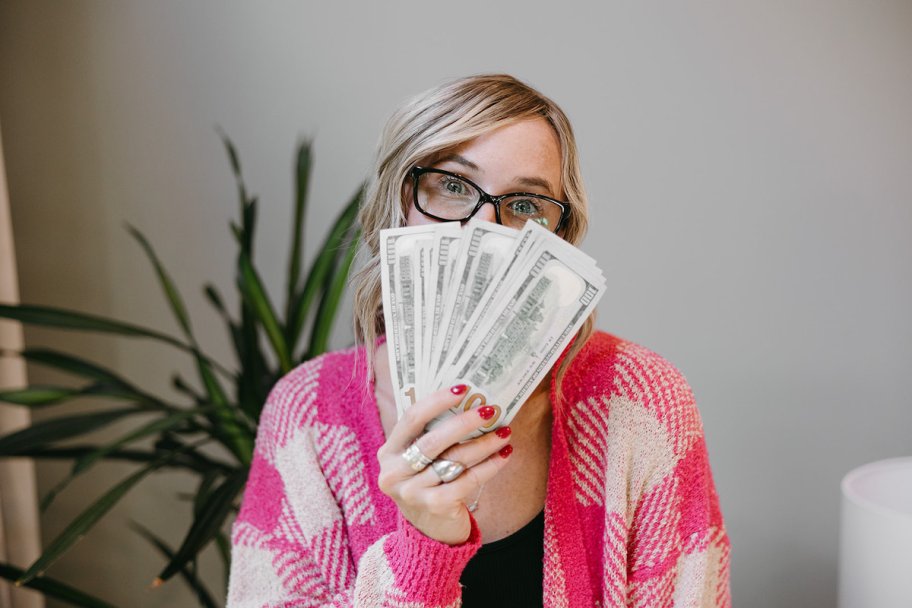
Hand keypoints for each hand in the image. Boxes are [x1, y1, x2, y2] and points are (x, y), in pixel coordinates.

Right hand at [376, 384, 512, 544]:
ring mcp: (412, 493)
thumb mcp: (417, 460)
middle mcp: (394, 473)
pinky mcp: (434, 507)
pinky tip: (504, 456)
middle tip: (490, 410)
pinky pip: (468, 481)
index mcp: (388, 452)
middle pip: (434, 440)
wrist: (429, 533)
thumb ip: (429, 435)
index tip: (463, 387)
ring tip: (505, 432)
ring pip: (455, 460)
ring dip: (484, 444)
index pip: (412, 418)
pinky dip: (489, 467)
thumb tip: (467, 400)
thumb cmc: (428, 484)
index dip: (437, 400)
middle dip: (465, 422)